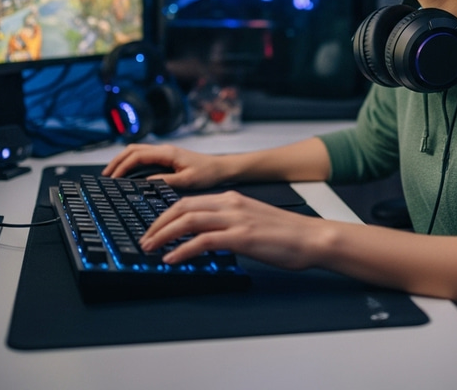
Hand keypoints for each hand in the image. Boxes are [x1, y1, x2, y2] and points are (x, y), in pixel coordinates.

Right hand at [102, 143, 226, 189]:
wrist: (220, 168)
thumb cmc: (207, 173)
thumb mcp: (187, 181)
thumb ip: (166, 181)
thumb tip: (145, 183)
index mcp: (167, 153)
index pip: (137, 156)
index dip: (122, 166)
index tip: (112, 178)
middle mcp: (164, 149)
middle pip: (132, 149)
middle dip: (117, 161)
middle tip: (106, 176)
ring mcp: (164, 151)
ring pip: (136, 150)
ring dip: (122, 160)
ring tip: (112, 173)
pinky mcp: (166, 156)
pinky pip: (143, 155)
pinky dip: (131, 160)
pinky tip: (128, 171)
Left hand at [140, 191, 328, 271]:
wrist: (311, 237)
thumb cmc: (285, 233)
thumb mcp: (251, 220)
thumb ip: (228, 223)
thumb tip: (205, 238)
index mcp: (231, 198)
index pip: (188, 201)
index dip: (165, 214)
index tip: (153, 228)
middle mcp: (230, 204)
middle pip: (182, 207)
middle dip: (158, 223)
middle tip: (145, 240)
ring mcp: (236, 219)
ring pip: (188, 220)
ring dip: (164, 235)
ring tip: (151, 249)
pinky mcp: (242, 237)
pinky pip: (204, 241)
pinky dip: (183, 249)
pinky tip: (173, 259)